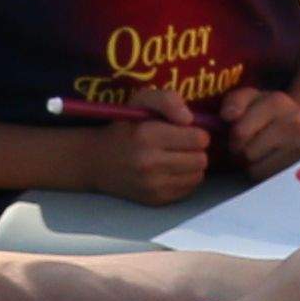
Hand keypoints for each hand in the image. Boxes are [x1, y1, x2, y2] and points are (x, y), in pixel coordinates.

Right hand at [74, 108, 210, 204]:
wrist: (97, 162)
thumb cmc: (125, 127)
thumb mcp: (141, 101)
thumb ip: (168, 100)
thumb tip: (189, 119)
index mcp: (148, 135)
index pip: (199, 138)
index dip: (196, 132)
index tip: (185, 131)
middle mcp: (150, 163)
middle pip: (201, 159)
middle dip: (196, 150)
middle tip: (182, 145)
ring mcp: (153, 185)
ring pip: (198, 175)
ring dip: (192, 165)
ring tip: (176, 157)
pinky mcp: (156, 200)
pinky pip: (189, 189)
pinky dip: (184, 179)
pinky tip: (169, 170)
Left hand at [214, 84, 299, 177]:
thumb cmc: (266, 114)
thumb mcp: (248, 100)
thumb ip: (234, 102)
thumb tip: (227, 115)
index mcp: (278, 102)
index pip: (239, 133)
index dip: (232, 136)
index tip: (238, 131)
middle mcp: (295, 123)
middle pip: (246, 153)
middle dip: (240, 151)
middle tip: (249, 143)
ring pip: (255, 169)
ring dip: (251, 164)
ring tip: (260, 151)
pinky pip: (267, 179)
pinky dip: (263, 173)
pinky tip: (270, 161)